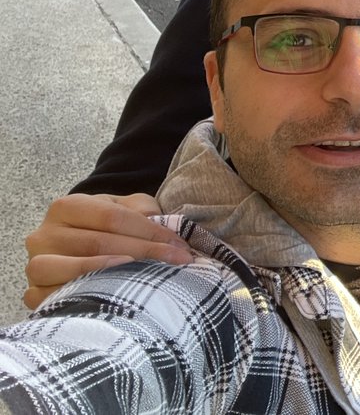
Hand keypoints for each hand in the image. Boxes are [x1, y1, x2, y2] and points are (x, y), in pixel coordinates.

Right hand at [24, 193, 190, 308]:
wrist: (78, 248)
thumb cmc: (108, 228)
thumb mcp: (126, 208)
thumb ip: (143, 209)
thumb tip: (162, 224)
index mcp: (66, 207)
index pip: (112, 217)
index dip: (150, 230)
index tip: (179, 244)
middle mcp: (44, 235)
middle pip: (98, 243)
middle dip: (145, 252)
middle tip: (178, 261)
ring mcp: (35, 266)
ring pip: (76, 269)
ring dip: (116, 273)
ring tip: (147, 275)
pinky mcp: (34, 295)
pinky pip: (59, 299)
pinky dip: (88, 297)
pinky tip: (116, 296)